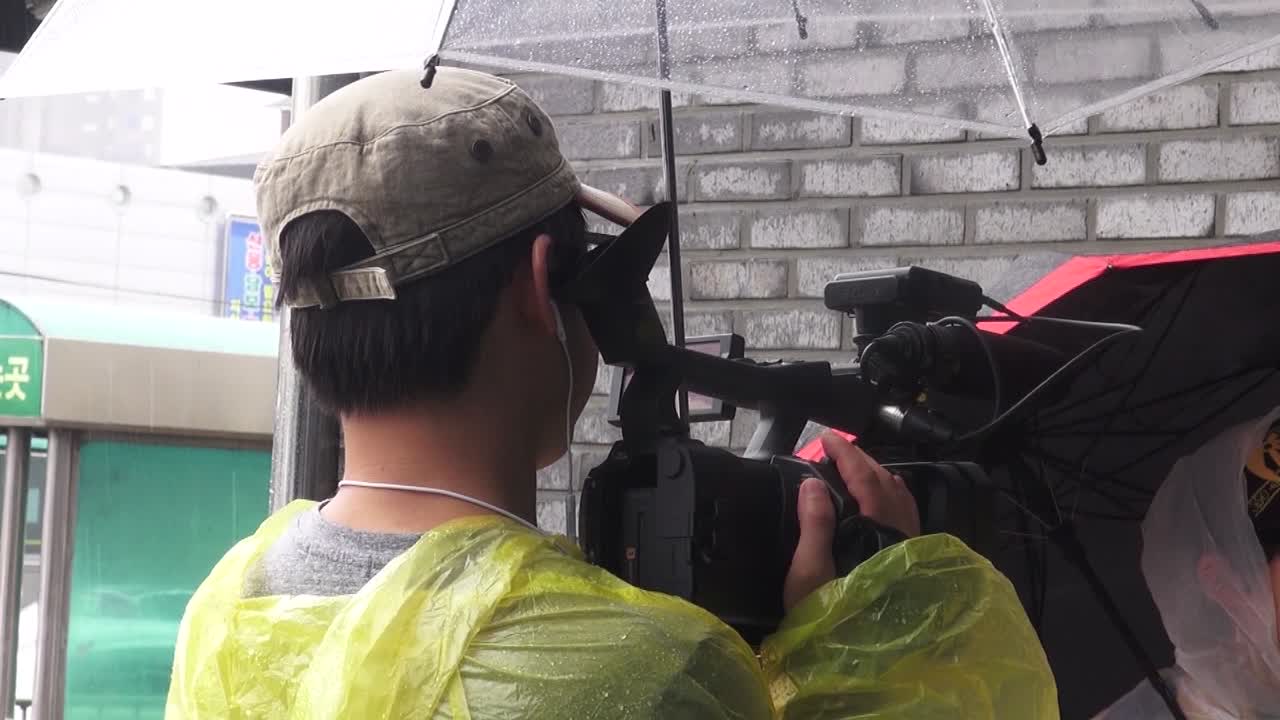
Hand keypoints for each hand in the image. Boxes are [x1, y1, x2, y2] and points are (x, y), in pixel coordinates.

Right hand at [782, 432, 920, 611]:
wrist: (850, 664)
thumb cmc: (827, 621)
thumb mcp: (810, 573)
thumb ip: (815, 525)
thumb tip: (814, 483)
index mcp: (877, 534)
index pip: (865, 479)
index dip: (845, 454)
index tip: (826, 438)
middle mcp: (901, 537)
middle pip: (886, 483)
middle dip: (861, 460)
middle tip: (834, 447)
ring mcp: (909, 550)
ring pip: (900, 499)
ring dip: (877, 475)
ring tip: (855, 465)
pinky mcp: (909, 565)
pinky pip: (906, 516)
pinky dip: (892, 496)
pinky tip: (884, 495)